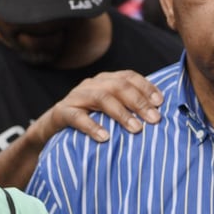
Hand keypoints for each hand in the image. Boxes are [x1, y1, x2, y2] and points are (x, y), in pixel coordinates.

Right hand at [0, 71, 163, 187]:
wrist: (51, 129)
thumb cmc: (90, 121)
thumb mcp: (110, 112)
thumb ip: (129, 109)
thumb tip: (160, 117)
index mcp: (105, 80)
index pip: (129, 76)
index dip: (146, 87)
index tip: (161, 102)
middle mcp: (92, 84)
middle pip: (118, 86)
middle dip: (139, 102)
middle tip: (154, 120)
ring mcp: (76, 96)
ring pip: (101, 97)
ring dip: (121, 113)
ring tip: (136, 129)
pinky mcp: (62, 112)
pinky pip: (77, 116)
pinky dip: (92, 126)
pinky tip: (105, 137)